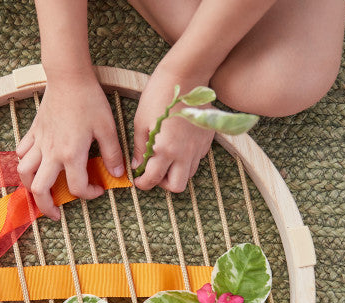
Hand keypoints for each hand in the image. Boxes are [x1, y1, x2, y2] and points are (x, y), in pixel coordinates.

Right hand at [16, 77, 124, 219]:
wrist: (68, 77)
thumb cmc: (89, 100)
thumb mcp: (107, 128)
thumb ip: (113, 153)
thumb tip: (118, 174)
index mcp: (71, 154)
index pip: (77, 188)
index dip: (89, 195)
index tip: (98, 190)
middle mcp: (52, 153)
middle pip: (39, 190)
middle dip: (46, 207)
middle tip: (56, 213)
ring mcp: (39, 143)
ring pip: (24, 173)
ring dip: (30, 187)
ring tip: (41, 192)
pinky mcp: (33, 133)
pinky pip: (22, 153)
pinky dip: (25, 162)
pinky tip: (35, 164)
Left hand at [132, 66, 213, 192]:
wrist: (187, 74)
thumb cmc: (159, 95)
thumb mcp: (141, 122)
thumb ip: (139, 149)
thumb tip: (137, 166)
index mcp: (165, 150)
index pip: (153, 180)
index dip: (142, 183)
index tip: (138, 178)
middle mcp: (184, 153)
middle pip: (176, 187)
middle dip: (163, 183)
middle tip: (154, 171)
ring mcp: (199, 146)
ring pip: (189, 174)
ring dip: (176, 172)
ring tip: (165, 158)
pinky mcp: (207, 138)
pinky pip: (197, 159)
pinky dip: (187, 159)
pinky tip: (178, 145)